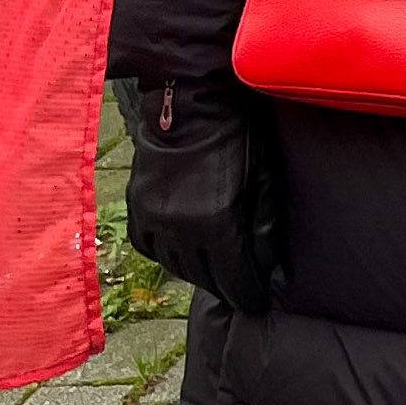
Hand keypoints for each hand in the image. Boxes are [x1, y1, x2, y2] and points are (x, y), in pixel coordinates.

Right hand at [122, 79, 281, 312]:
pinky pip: (149, 246)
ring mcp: (154, 218)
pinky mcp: (137, 205)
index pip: (233, 277)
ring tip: (216, 275)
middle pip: (203, 276)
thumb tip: (268, 265)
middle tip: (240, 291)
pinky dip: (167, 255)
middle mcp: (180, 228)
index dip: (247, 294)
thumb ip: (263, 226)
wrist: (190, 101)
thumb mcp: (263, 180)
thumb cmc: (239, 135)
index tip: (257, 303)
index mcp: (216, 223)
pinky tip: (183, 254)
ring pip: (175, 264)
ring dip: (197, 273)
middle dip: (225, 286)